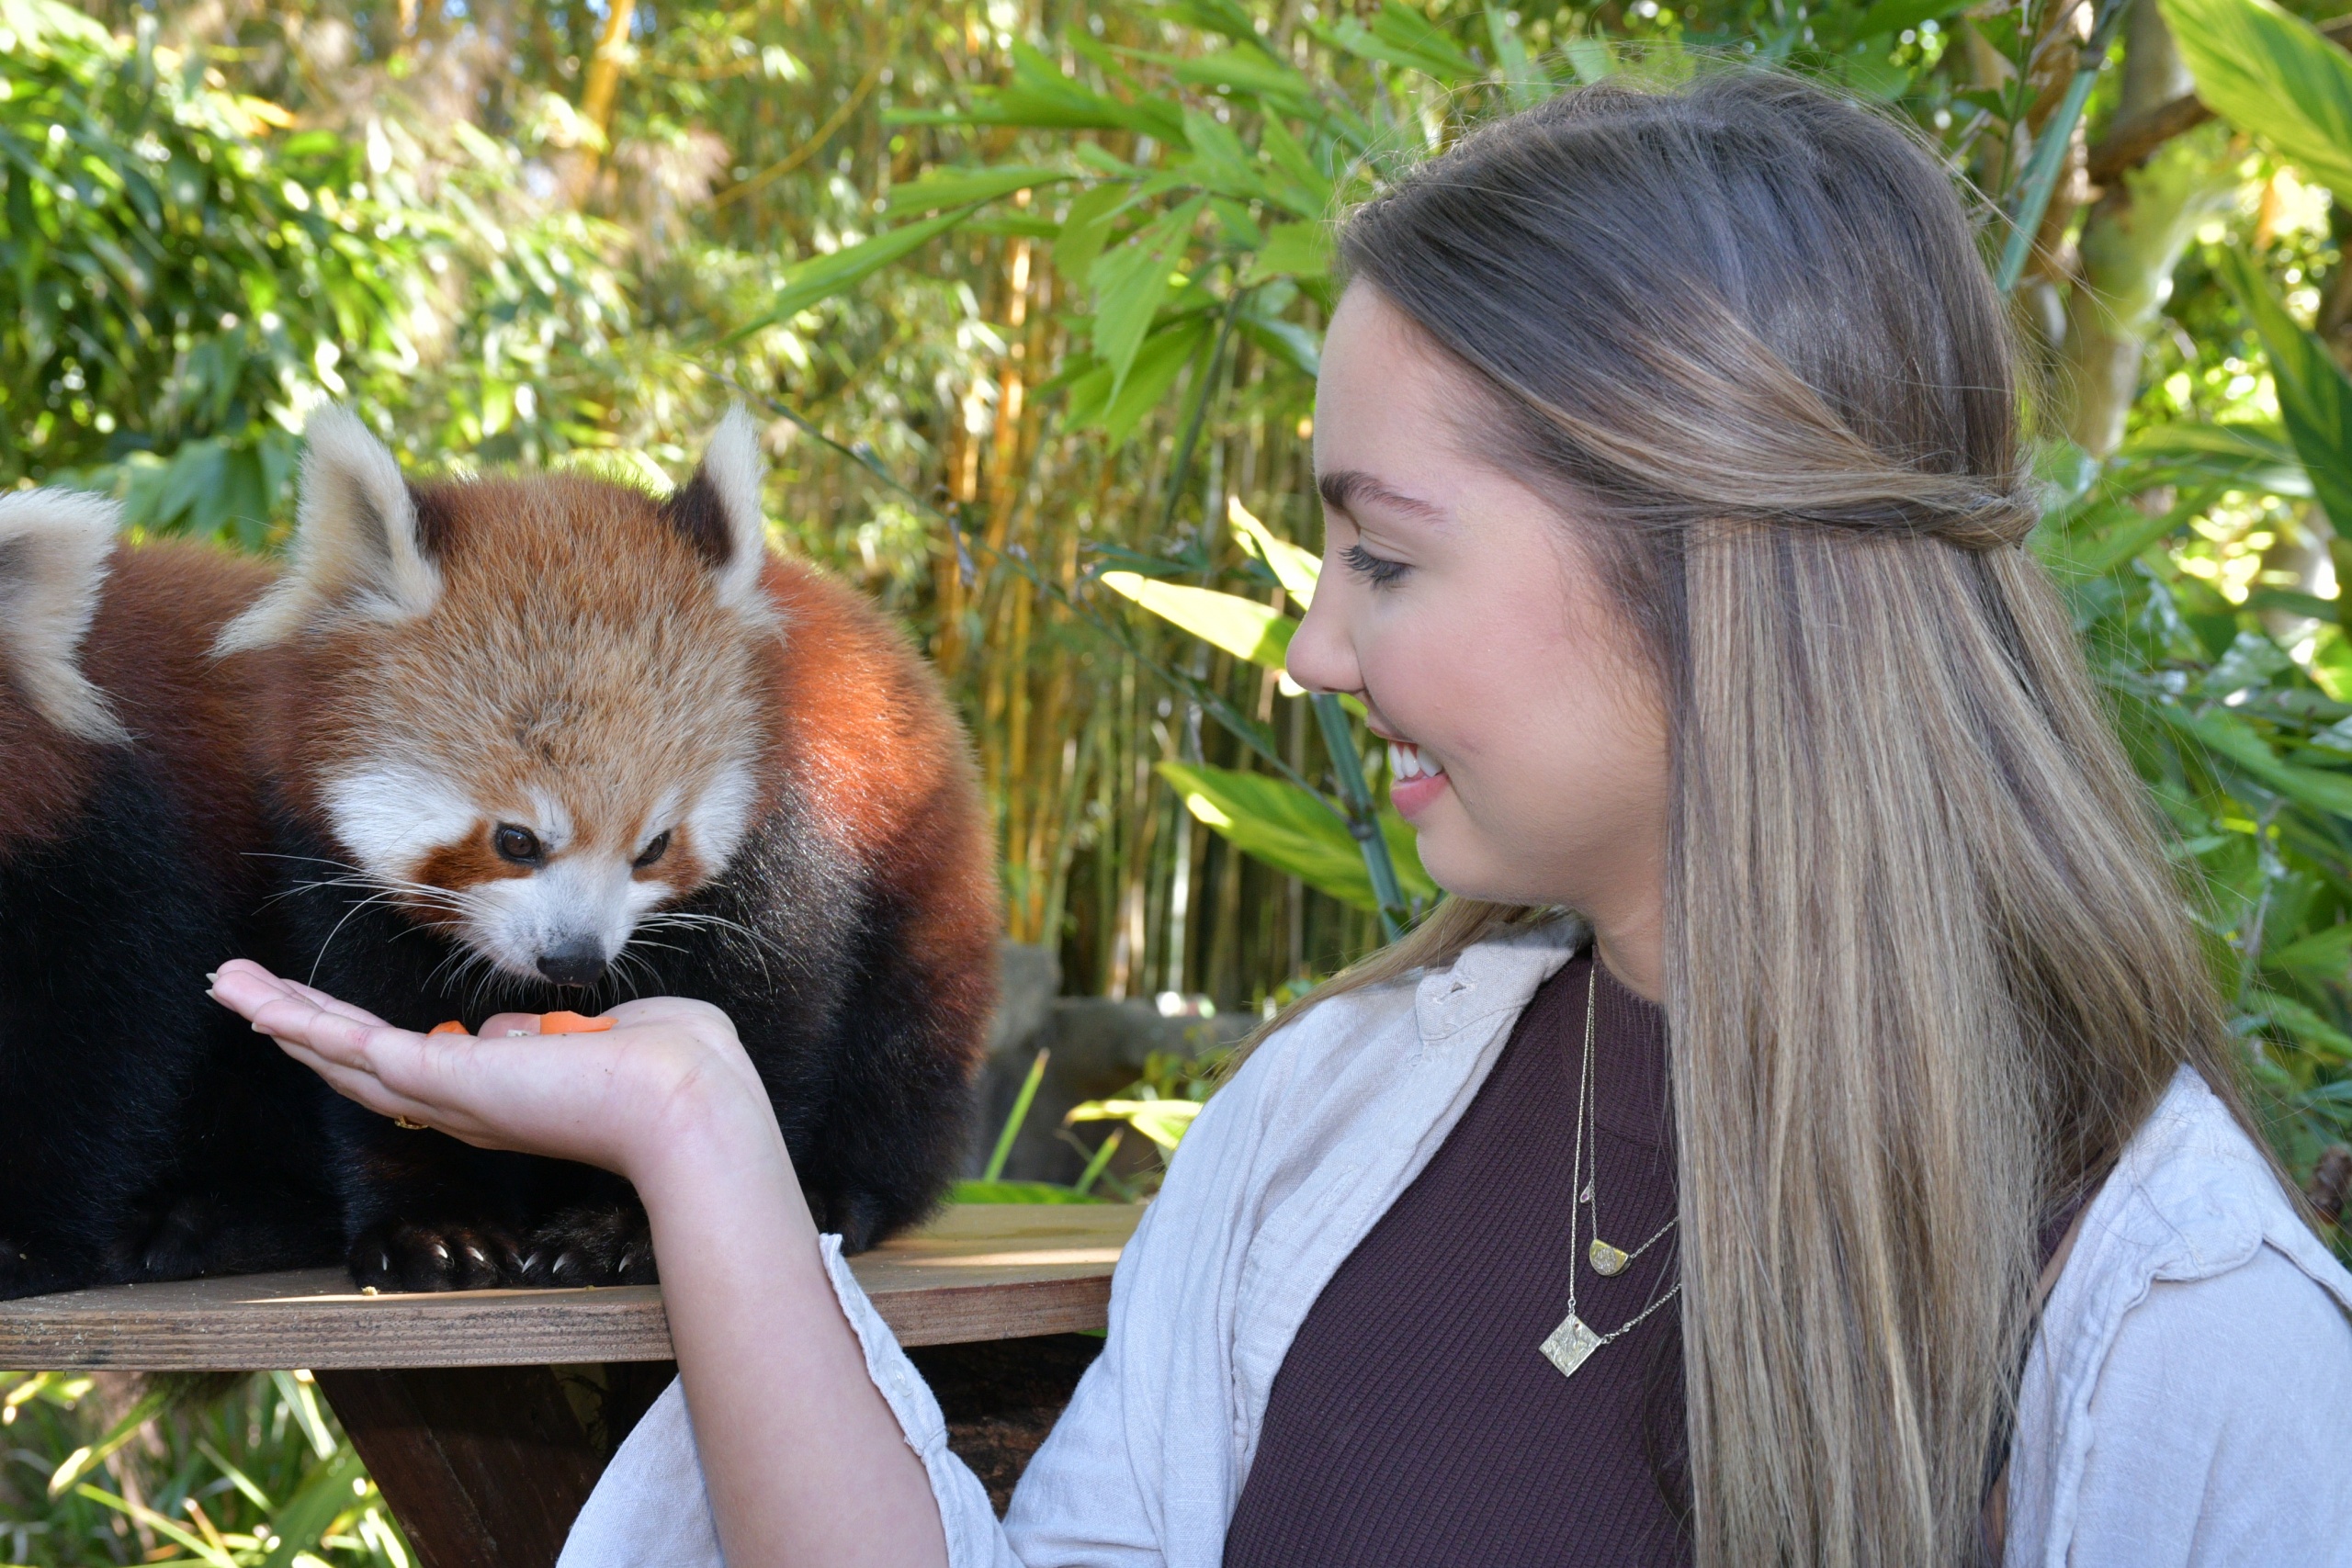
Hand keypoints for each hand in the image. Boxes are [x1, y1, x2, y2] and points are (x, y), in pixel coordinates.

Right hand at [207, 959, 775, 1185]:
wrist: (693, 1106)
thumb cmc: (682, 1072)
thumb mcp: (618, 1039)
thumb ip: (558, 1038)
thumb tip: (517, 1035)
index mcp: (508, 1095)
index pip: (422, 1069)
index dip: (370, 1044)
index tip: (333, 1020)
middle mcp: (469, 1105)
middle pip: (362, 1067)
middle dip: (301, 1028)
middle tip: (242, 995)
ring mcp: (455, 1095)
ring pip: (345, 1057)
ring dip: (282, 1018)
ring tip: (226, 986)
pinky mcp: (449, 1078)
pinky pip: (357, 1048)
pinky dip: (301, 1022)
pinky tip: (258, 1002)